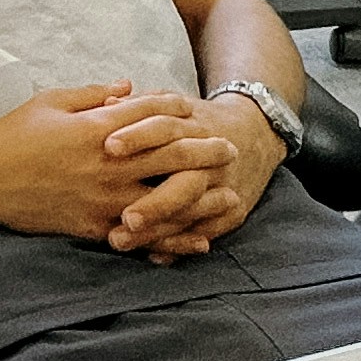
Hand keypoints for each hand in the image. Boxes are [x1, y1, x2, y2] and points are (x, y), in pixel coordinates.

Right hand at [0, 84, 242, 249]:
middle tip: (230, 150)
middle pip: (169, 156)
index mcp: (97, 129)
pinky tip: (196, 241)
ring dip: (202, 199)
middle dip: (205, 152)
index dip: (176, 109)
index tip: (195, 108)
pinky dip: (172, 239)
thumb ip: (94, 94)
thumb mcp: (52, 101)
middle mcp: (106, 164)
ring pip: (165, 200)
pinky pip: (141, 236)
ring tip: (230, 198)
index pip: (149, 115)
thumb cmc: (13, 134)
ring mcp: (102, 199)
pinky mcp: (93, 227)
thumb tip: (128, 87)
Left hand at [105, 93, 283, 259]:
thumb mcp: (173, 105)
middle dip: (154, 201)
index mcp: (193, 126)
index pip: (165, 128)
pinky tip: (152, 255)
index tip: (109, 147)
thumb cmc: (197, 120)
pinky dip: (181, 246)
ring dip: (158, 231)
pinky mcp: (234, 212)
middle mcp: (212, 159)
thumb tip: (106, 105)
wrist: (255, 133)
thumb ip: (139, 107)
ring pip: (193, 212)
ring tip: (119, 241)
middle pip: (185, 180)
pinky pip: (208, 232)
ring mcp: (225, 187)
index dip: (138, 135)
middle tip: (123, 218)